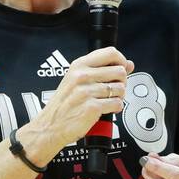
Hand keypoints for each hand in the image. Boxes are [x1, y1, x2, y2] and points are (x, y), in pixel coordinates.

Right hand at [26, 46, 133, 161]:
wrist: (50, 125)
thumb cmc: (63, 104)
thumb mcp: (77, 80)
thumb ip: (102, 69)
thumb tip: (127, 64)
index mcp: (78, 65)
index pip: (111, 53)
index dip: (121, 61)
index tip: (121, 68)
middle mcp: (82, 76)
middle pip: (120, 71)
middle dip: (121, 82)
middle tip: (112, 89)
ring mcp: (86, 91)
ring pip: (121, 89)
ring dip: (118, 97)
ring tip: (107, 100)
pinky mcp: (92, 107)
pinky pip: (117, 104)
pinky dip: (116, 108)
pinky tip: (106, 109)